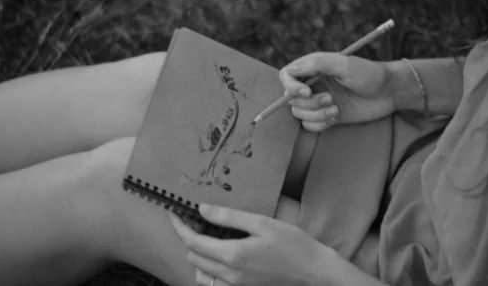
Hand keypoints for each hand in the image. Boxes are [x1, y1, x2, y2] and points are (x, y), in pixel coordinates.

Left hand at [169, 204, 329, 285]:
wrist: (314, 272)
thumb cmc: (293, 244)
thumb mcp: (262, 223)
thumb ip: (230, 217)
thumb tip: (202, 209)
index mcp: (232, 255)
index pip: (193, 241)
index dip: (179, 227)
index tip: (174, 213)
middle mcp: (229, 275)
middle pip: (194, 257)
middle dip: (187, 237)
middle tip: (193, 220)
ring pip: (201, 273)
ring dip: (197, 255)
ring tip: (205, 236)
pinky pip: (214, 283)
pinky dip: (208, 269)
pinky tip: (219, 256)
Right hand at [279, 52, 394, 131]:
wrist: (389, 92)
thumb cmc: (369, 74)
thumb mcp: (344, 64)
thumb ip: (317, 64)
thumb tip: (291, 70)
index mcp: (313, 67)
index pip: (287, 76)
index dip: (291, 86)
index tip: (307, 92)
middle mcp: (313, 84)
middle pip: (291, 98)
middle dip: (309, 103)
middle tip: (331, 99)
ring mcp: (319, 101)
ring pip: (300, 113)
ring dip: (316, 115)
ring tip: (336, 109)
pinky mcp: (327, 116)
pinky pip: (310, 125)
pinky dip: (320, 124)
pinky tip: (337, 117)